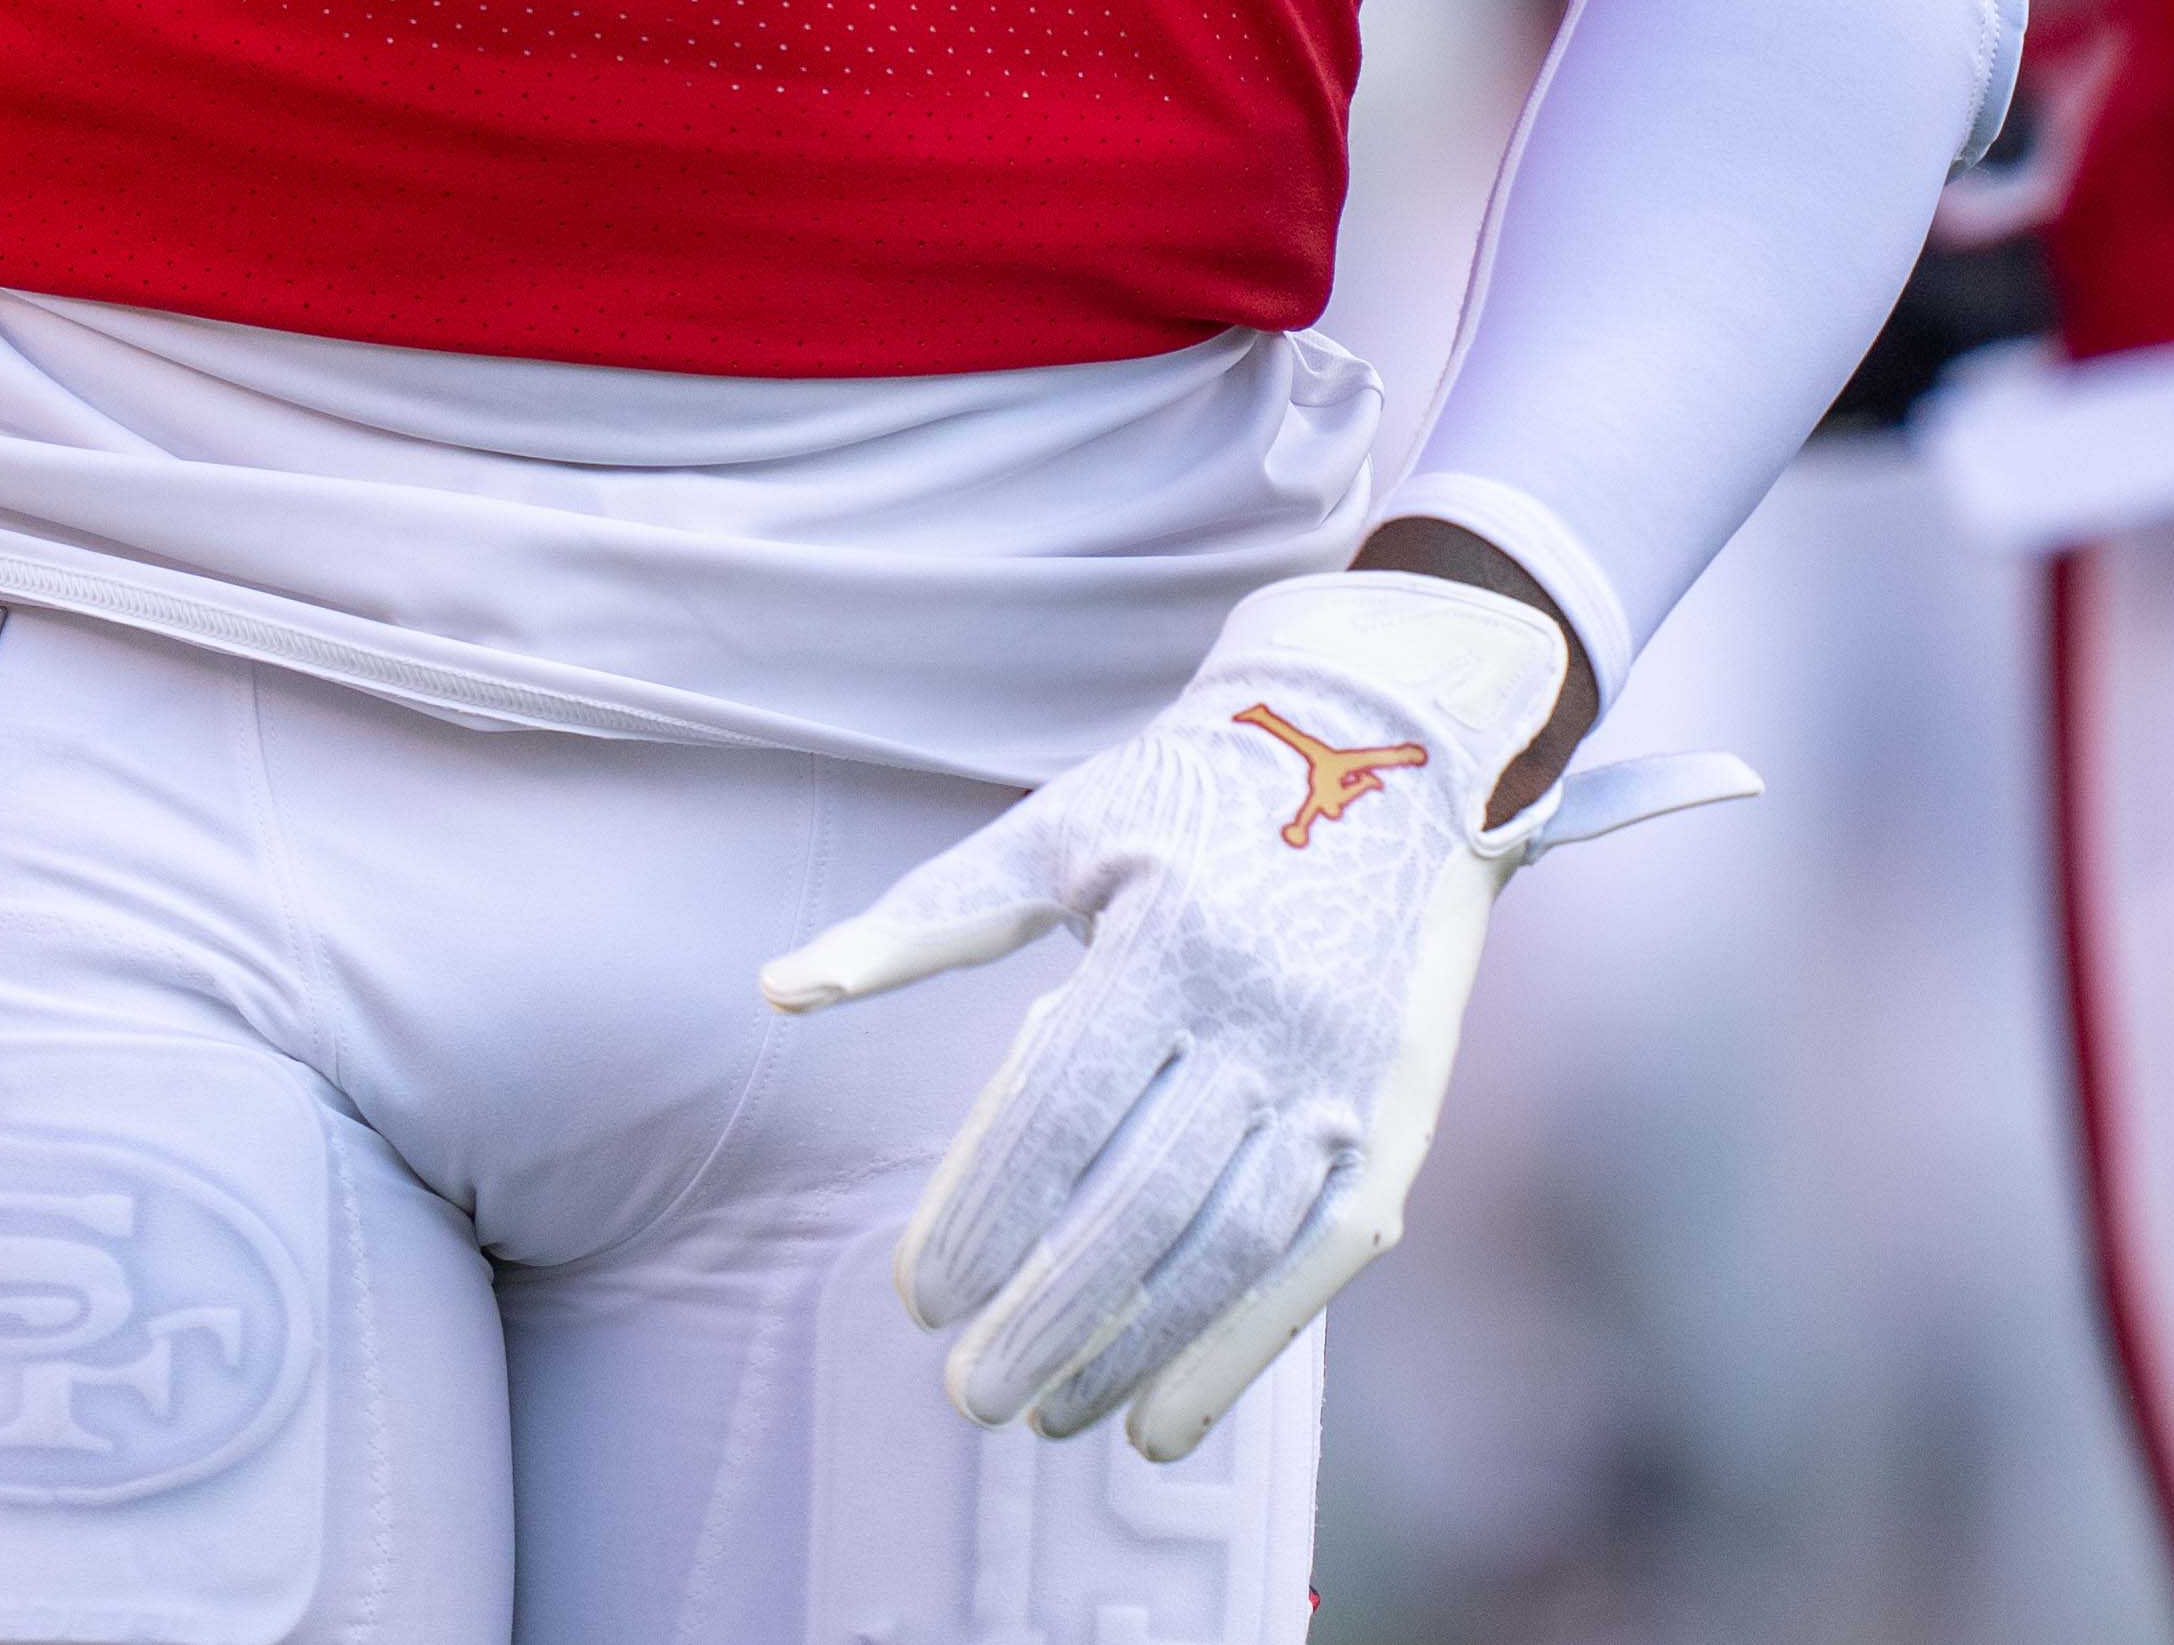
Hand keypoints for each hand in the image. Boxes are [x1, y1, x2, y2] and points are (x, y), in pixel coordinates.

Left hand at [757, 569, 1737, 1460]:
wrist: (1392, 747)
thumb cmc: (1188, 798)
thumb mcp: (1052, 831)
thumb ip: (924, 921)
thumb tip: (778, 991)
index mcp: (1171, 934)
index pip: (1059, 1108)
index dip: (985, 1216)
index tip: (918, 1299)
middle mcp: (1269, 1013)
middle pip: (1142, 1200)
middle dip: (1047, 1314)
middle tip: (965, 1394)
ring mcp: (1341, 1074)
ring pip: (1231, 1247)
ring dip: (1135, 1351)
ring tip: (1046, 1417)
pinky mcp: (1394, 1120)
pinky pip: (1316, 1263)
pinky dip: (1241, 1354)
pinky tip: (1160, 1425)